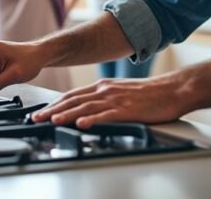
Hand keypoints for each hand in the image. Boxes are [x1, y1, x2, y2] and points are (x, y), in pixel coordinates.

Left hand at [31, 74, 190, 128]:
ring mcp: (116, 99)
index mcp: (104, 87)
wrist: (173, 90)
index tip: (42, 111)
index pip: (73, 95)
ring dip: (66, 114)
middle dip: (53, 109)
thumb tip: (89, 109)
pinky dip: (92, 119)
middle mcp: (106, 91)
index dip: (55, 103)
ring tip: (52, 120)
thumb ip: (105, 98)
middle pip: (74, 100)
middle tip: (37, 118)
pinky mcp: (127, 110)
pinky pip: (106, 115)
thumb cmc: (151, 94)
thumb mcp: (122, 92)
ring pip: (86, 107)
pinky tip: (82, 124)